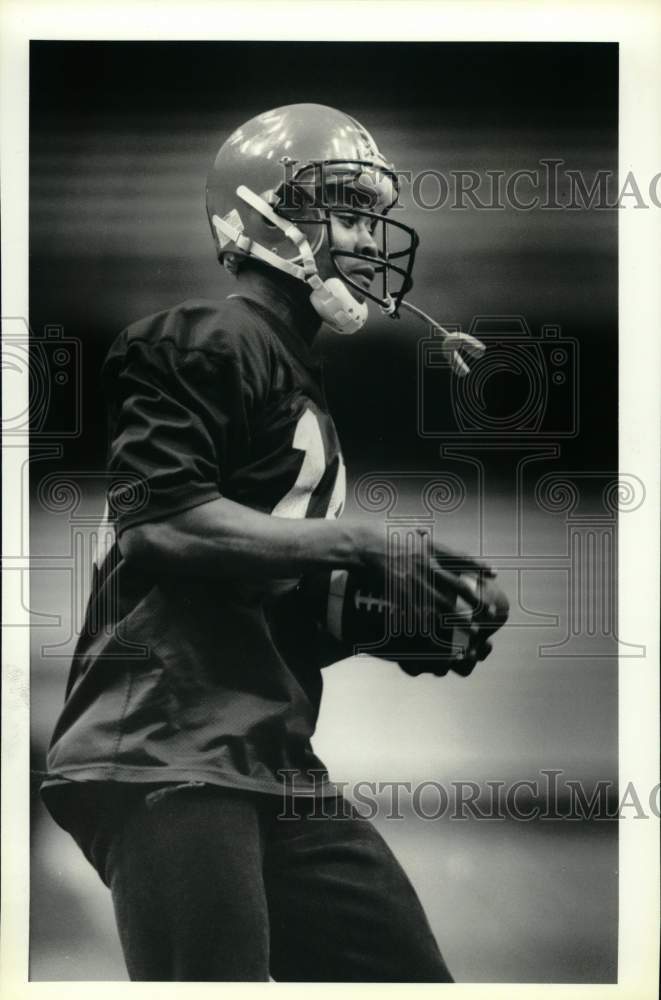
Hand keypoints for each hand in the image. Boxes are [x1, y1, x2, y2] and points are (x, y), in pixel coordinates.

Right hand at [357, 523, 507, 677]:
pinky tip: (441, 638)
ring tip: (474, 631)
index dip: (479, 566)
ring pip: (443, 604)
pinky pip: (420, 613)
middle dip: (475, 601)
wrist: (363, 544)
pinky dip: (432, 627)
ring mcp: (415, 581)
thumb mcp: (406, 528)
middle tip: (490, 613)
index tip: (494, 573)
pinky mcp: (402, 593)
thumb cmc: (383, 532)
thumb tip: (424, 530)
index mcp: (431, 547)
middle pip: (457, 586)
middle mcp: (428, 565)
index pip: (461, 558)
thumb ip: (419, 533)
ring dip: (460, 620)